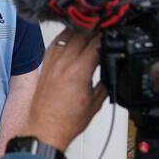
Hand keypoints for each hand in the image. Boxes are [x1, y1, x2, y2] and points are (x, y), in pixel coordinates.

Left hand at [20, 28, 107, 150]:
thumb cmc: (66, 121)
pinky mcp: (45, 64)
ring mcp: (52, 62)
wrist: (45, 129)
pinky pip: (56, 42)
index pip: (96, 43)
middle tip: (105, 29)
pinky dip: (66, 36)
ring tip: (91, 30)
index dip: (107, 36)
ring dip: (80, 30)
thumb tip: (110, 72)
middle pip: (82, 34)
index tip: (114, 33)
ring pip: (67, 34)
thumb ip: (105, 83)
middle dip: (96, 30)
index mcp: (79, 71)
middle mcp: (64, 63)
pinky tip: (72, 37)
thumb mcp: (95, 103)